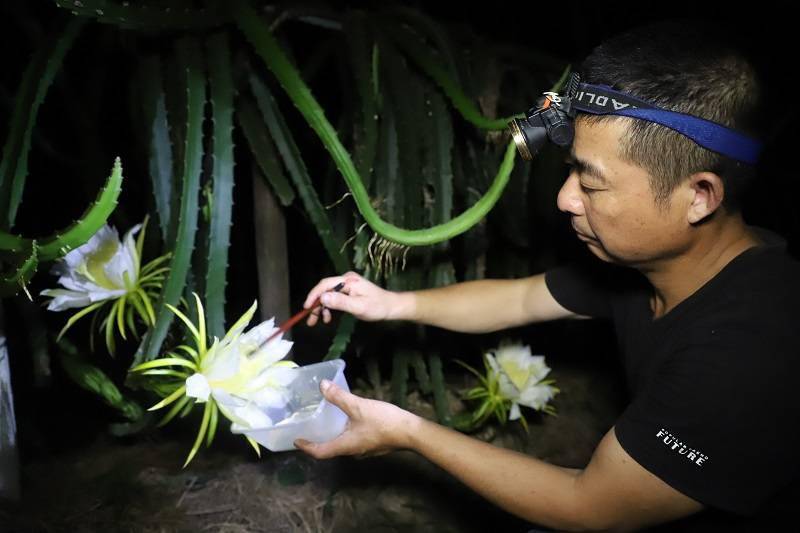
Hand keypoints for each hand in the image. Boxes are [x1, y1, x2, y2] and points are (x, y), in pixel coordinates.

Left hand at [294, 379, 418, 458]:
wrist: (411, 432)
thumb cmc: (383, 422)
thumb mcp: (358, 406)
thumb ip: (339, 397)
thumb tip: (321, 386)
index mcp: (345, 446)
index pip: (320, 452)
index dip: (306, 447)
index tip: (296, 440)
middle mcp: (352, 451)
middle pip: (330, 449)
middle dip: (318, 440)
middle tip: (308, 428)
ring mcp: (363, 449)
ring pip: (342, 444)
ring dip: (332, 436)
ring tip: (325, 422)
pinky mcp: (372, 444)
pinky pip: (352, 440)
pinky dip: (344, 432)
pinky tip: (347, 420)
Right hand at [303, 271, 403, 325]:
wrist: (391, 307)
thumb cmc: (377, 307)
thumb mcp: (358, 306)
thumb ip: (340, 301)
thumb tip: (322, 297)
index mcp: (348, 280)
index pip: (325, 284)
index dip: (314, 295)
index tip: (306, 307)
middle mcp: (345, 280)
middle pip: (324, 290)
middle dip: (316, 304)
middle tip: (310, 319)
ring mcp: (347, 286)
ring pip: (328, 295)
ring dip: (321, 308)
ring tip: (317, 321)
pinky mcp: (348, 292)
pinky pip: (334, 298)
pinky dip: (329, 308)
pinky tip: (328, 318)